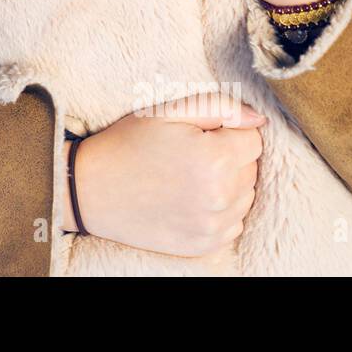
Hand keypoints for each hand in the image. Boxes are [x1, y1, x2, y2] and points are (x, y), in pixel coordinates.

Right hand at [61, 92, 265, 257]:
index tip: (198, 134)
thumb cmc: (128, 144)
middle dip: (229, 157)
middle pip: (251, 168)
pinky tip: (190, 199)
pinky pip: (234, 223)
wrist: (91, 190)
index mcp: (213, 158)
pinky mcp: (205, 245)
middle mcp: (219, 196)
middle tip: (190, 153)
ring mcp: (213, 226)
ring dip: (227, 184)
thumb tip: (259, 119)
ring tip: (189, 176)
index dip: (226, 131)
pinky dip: (220, 211)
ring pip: (246, 196)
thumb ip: (219, 107)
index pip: (253, 139)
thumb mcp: (167, 111)